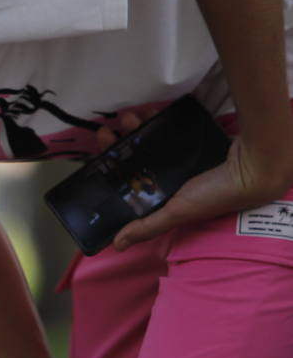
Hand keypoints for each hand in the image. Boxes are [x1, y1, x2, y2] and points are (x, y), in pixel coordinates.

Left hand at [98, 107, 287, 250]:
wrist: (256, 165)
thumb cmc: (217, 194)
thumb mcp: (178, 212)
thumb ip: (149, 226)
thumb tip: (116, 245)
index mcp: (162, 196)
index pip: (127, 181)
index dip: (110, 166)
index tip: (101, 148)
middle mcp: (168, 178)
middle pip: (133, 158)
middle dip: (118, 143)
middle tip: (108, 129)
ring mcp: (180, 159)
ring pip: (147, 143)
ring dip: (134, 129)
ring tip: (127, 117)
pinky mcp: (193, 143)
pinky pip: (168, 131)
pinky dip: (157, 122)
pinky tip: (148, 112)